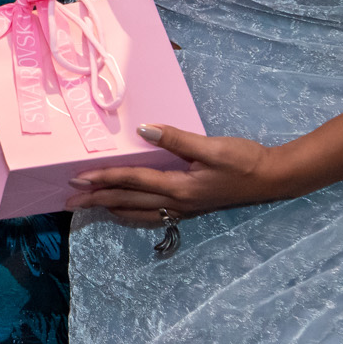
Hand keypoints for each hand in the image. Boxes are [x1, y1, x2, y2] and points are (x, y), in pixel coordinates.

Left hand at [65, 124, 300, 226]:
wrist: (273, 178)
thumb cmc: (244, 160)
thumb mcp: (212, 146)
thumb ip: (177, 139)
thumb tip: (144, 128)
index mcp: (179, 186)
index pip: (132, 181)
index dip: (103, 178)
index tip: (77, 178)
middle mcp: (177, 202)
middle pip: (128, 202)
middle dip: (97, 200)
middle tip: (69, 200)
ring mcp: (184, 208)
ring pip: (138, 212)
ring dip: (110, 209)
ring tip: (89, 208)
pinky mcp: (191, 207)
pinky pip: (153, 214)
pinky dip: (132, 213)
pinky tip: (125, 211)